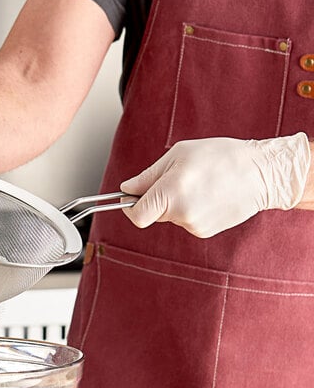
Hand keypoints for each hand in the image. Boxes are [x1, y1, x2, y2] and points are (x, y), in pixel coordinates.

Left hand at [120, 133, 310, 237]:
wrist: (262, 174)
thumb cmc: (220, 157)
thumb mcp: (178, 155)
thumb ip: (148, 176)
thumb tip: (126, 189)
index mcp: (170, 193)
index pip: (137, 215)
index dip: (129, 207)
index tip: (130, 199)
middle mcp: (180, 214)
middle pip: (153, 214)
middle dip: (156, 199)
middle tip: (176, 179)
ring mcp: (193, 226)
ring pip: (171, 216)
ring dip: (176, 203)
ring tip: (199, 184)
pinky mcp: (205, 232)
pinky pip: (186, 220)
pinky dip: (190, 209)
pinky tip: (208, 195)